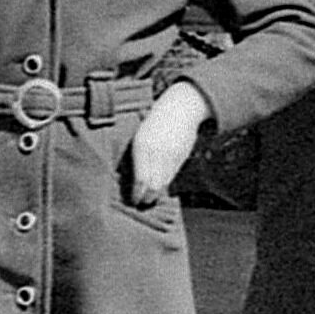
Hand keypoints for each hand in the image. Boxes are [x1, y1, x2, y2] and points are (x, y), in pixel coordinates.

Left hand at [124, 84, 209, 205]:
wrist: (178, 110)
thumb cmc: (153, 127)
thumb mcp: (141, 139)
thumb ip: (138, 160)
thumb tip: (134, 183)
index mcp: (141, 147)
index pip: (140, 179)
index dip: (137, 194)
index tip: (133, 201)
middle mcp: (157, 152)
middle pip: (153, 184)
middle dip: (146, 197)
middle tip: (141, 204)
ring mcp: (171, 154)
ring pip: (163, 182)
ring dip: (156, 194)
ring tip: (149, 199)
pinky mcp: (181, 156)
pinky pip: (171, 175)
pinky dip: (164, 184)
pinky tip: (160, 188)